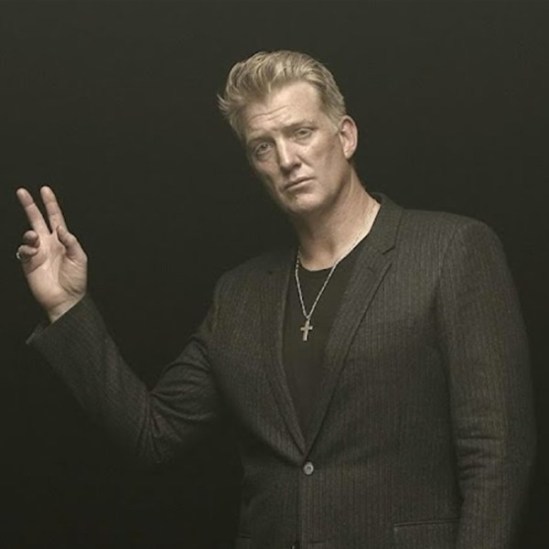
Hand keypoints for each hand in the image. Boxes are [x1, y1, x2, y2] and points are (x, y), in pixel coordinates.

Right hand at [16, 186, 87, 321]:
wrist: (66, 299)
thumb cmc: (76, 280)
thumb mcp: (80, 258)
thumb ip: (72, 242)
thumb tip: (60, 228)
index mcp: (63, 240)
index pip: (55, 218)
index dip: (50, 204)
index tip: (45, 190)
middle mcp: (49, 243)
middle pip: (37, 219)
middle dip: (30, 205)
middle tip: (22, 192)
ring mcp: (38, 252)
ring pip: (29, 234)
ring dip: (30, 233)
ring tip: (34, 236)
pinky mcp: (29, 263)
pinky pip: (23, 250)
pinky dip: (26, 248)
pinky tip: (33, 251)